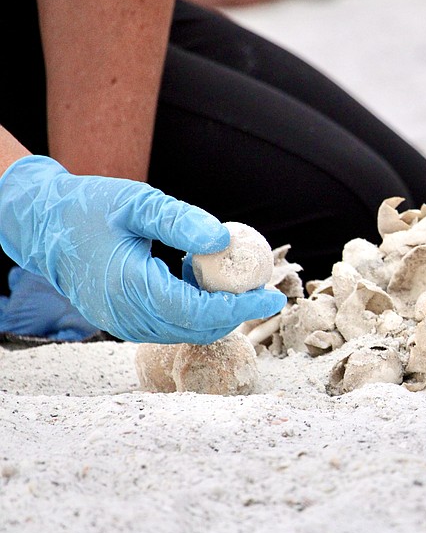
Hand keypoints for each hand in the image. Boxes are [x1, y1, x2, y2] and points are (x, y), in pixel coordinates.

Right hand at [0, 155, 285, 343]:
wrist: (45, 226)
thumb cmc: (91, 208)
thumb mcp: (138, 202)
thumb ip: (180, 221)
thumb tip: (224, 240)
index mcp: (129, 286)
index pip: (198, 310)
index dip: (240, 307)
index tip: (272, 297)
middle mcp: (126, 315)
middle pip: (198, 328)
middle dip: (237, 313)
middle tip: (265, 289)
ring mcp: (124, 324)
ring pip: (186, 331)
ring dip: (218, 312)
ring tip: (233, 279)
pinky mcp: (125, 323)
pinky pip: (171, 325)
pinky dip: (196, 310)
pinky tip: (200, 279)